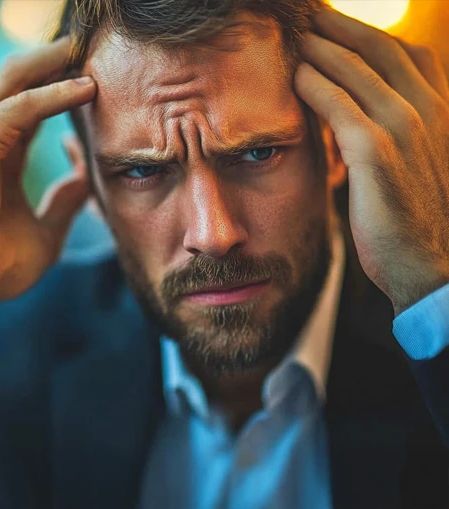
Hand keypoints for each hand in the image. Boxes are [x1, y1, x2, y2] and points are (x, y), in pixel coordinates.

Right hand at [0, 38, 95, 325]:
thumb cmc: (1, 265)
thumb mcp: (50, 230)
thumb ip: (67, 201)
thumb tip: (88, 179)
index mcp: (3, 158)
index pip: (32, 108)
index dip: (61, 90)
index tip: (95, 82)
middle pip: (21, 84)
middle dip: (54, 61)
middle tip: (89, 46)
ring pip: (17, 83)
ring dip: (54, 65)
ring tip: (89, 53)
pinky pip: (20, 109)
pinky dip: (52, 95)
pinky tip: (84, 89)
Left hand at [295, 6, 448, 314]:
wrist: (425, 264)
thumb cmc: (408, 217)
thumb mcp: (406, 165)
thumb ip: (385, 132)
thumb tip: (348, 111)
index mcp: (435, 110)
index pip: (397, 51)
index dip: (359, 31)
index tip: (325, 22)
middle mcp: (426, 110)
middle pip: (376, 47)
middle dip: (337, 25)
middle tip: (302, 14)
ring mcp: (405, 129)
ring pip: (359, 69)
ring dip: (322, 46)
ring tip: (292, 35)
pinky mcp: (379, 156)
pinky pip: (342, 108)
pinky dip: (318, 86)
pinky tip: (296, 75)